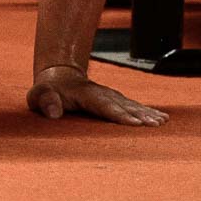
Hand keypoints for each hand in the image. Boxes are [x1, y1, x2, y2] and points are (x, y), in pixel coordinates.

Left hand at [26, 65, 167, 126]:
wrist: (60, 76)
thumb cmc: (48, 91)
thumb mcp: (38, 95)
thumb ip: (44, 101)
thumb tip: (53, 112)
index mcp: (85, 94)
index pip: (103, 106)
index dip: (118, 114)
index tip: (134, 123)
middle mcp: (102, 93)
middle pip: (123, 105)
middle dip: (140, 115)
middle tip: (155, 124)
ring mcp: (111, 95)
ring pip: (131, 104)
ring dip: (147, 113)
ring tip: (162, 122)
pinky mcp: (116, 100)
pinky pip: (134, 105)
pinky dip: (148, 111)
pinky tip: (162, 118)